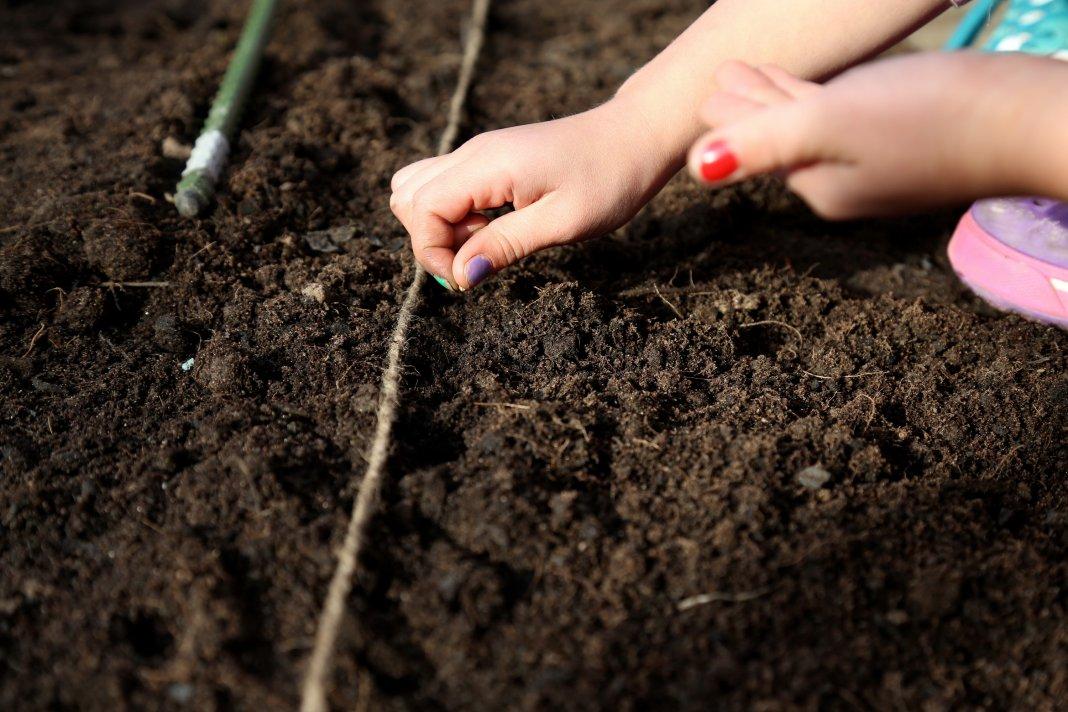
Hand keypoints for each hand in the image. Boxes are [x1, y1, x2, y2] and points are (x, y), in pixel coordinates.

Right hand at [390, 97, 678, 289]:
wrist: (635, 137)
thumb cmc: (608, 179)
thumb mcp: (562, 222)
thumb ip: (506, 245)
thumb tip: (461, 276)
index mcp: (487, 165)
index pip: (421, 209)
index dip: (432, 252)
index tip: (467, 280)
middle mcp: (473, 153)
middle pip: (408, 197)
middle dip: (430, 241)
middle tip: (479, 260)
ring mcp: (478, 154)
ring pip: (419, 188)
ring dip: (439, 227)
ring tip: (486, 242)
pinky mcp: (488, 161)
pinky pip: (445, 186)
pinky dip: (453, 214)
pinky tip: (492, 227)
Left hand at [686, 53, 1067, 216]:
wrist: (1031, 121)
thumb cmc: (934, 119)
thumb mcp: (831, 126)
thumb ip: (764, 143)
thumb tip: (697, 169)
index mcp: (819, 186)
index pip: (759, 148)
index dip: (730, 116)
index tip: (703, 91)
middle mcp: (846, 184)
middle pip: (783, 138)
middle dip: (750, 107)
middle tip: (720, 76)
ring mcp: (881, 163)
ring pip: (816, 124)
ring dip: (782, 96)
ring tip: (755, 70)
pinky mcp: (914, 140)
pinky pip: (853, 115)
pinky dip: (825, 95)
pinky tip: (828, 80)